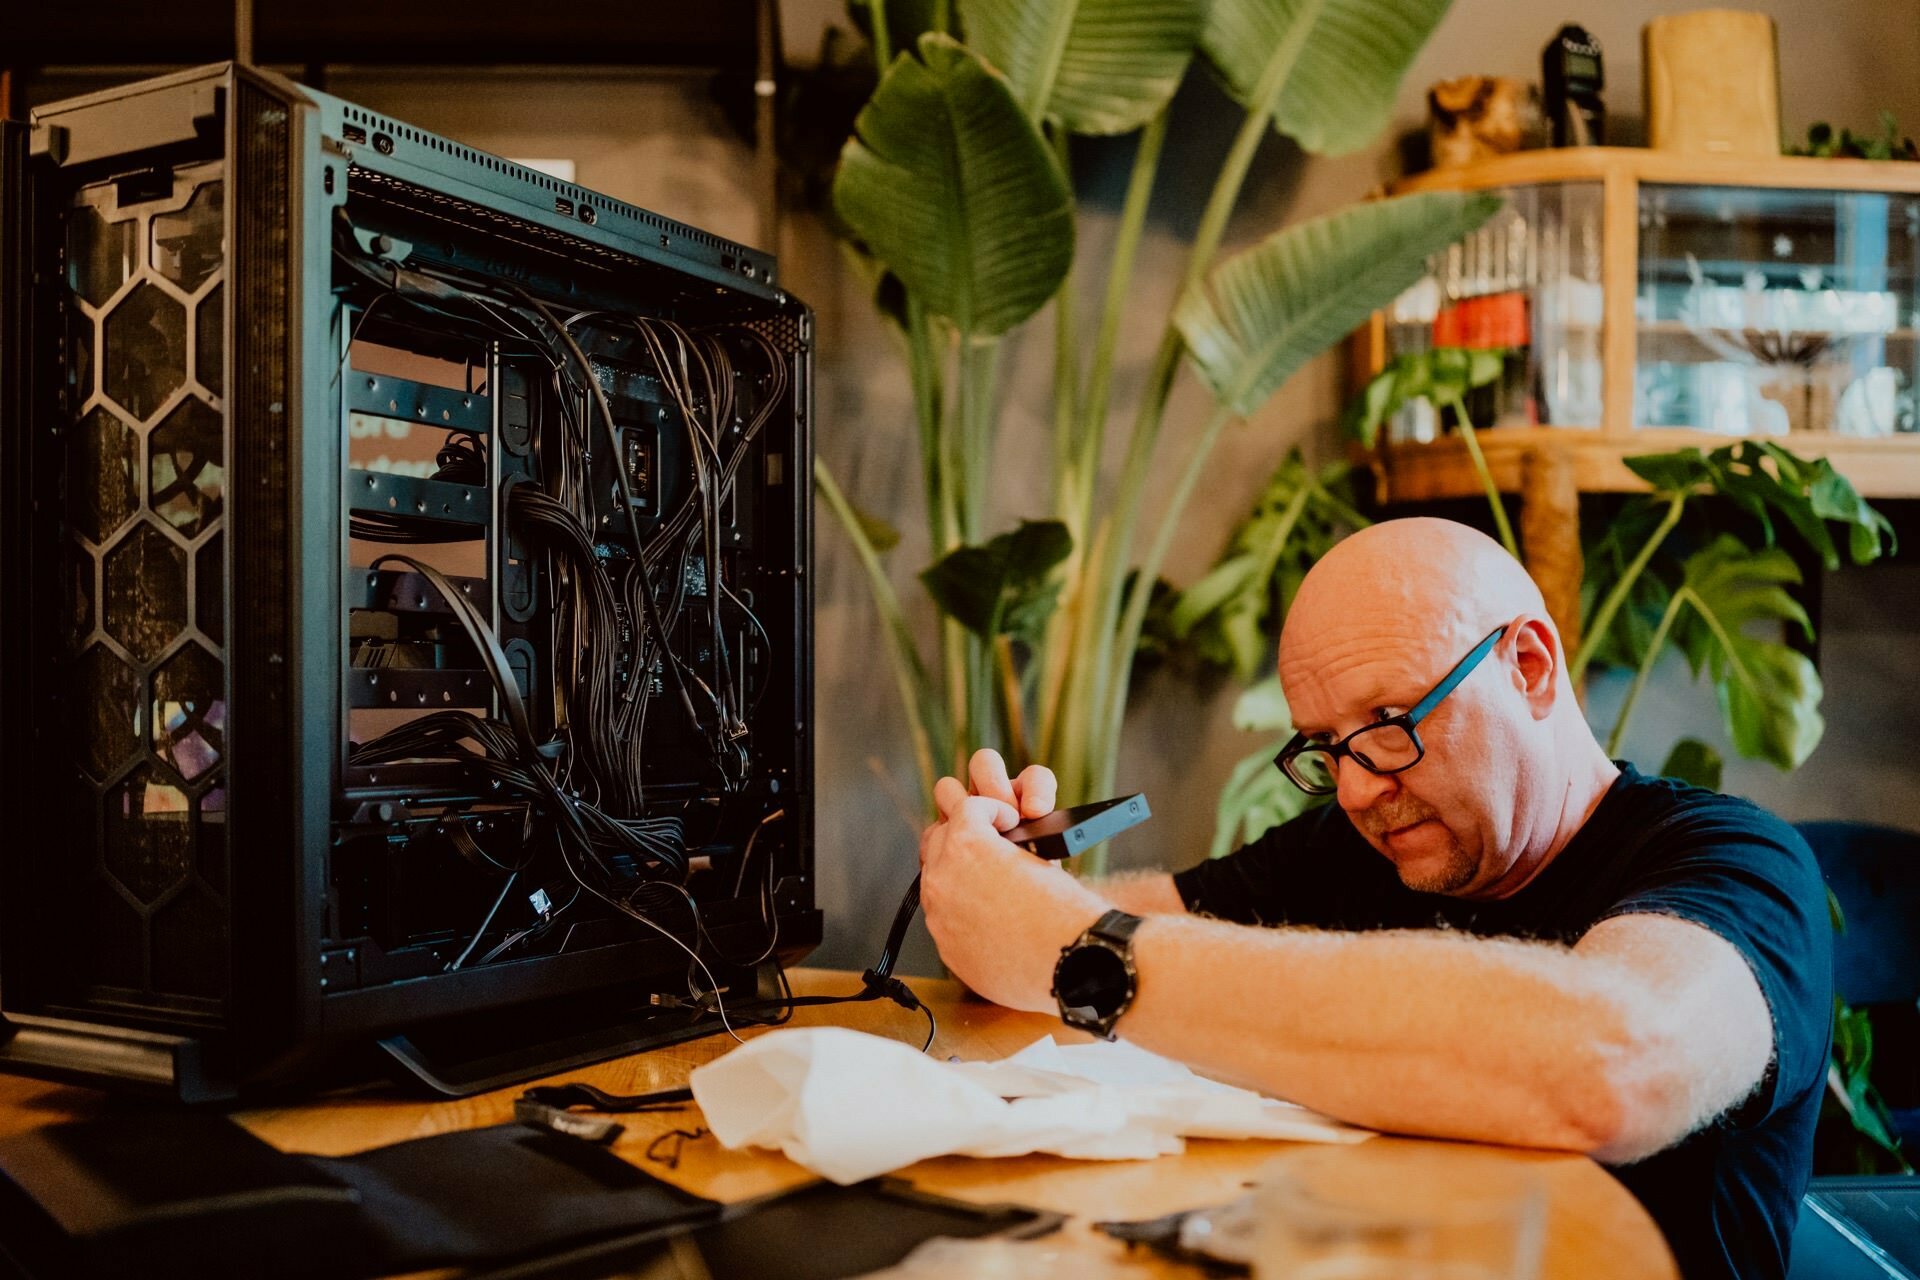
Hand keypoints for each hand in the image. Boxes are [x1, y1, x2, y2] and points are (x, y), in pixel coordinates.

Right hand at [917, 752, 1101, 1012]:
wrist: (1070, 963)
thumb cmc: (1052, 971)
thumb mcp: (999, 975)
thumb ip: (981, 952)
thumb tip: (987, 937)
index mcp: (944, 933)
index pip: (935, 885)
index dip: (962, 867)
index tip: (989, 863)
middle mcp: (936, 899)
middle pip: (933, 844)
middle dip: (963, 834)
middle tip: (1001, 837)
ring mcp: (945, 870)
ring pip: (943, 817)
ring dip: (973, 812)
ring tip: (1009, 823)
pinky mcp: (967, 844)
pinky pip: (970, 806)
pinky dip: (996, 807)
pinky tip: (1021, 817)